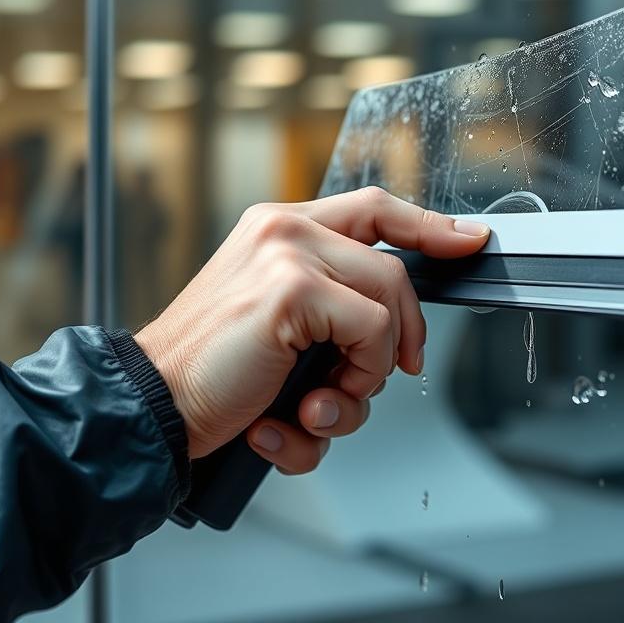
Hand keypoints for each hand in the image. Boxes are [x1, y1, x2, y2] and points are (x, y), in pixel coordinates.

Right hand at [134, 187, 489, 467]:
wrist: (154, 408)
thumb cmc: (216, 378)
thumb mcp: (279, 331)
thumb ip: (328, 312)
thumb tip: (394, 331)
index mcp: (280, 230)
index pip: (373, 209)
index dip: (428, 225)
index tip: (470, 239)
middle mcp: (285, 230)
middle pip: (392, 269)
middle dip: (402, 337)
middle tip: (369, 384)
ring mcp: (288, 253)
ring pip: (389, 304)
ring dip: (367, 377)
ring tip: (318, 407)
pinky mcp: (291, 287)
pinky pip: (373, 333)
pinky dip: (354, 385)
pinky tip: (303, 414)